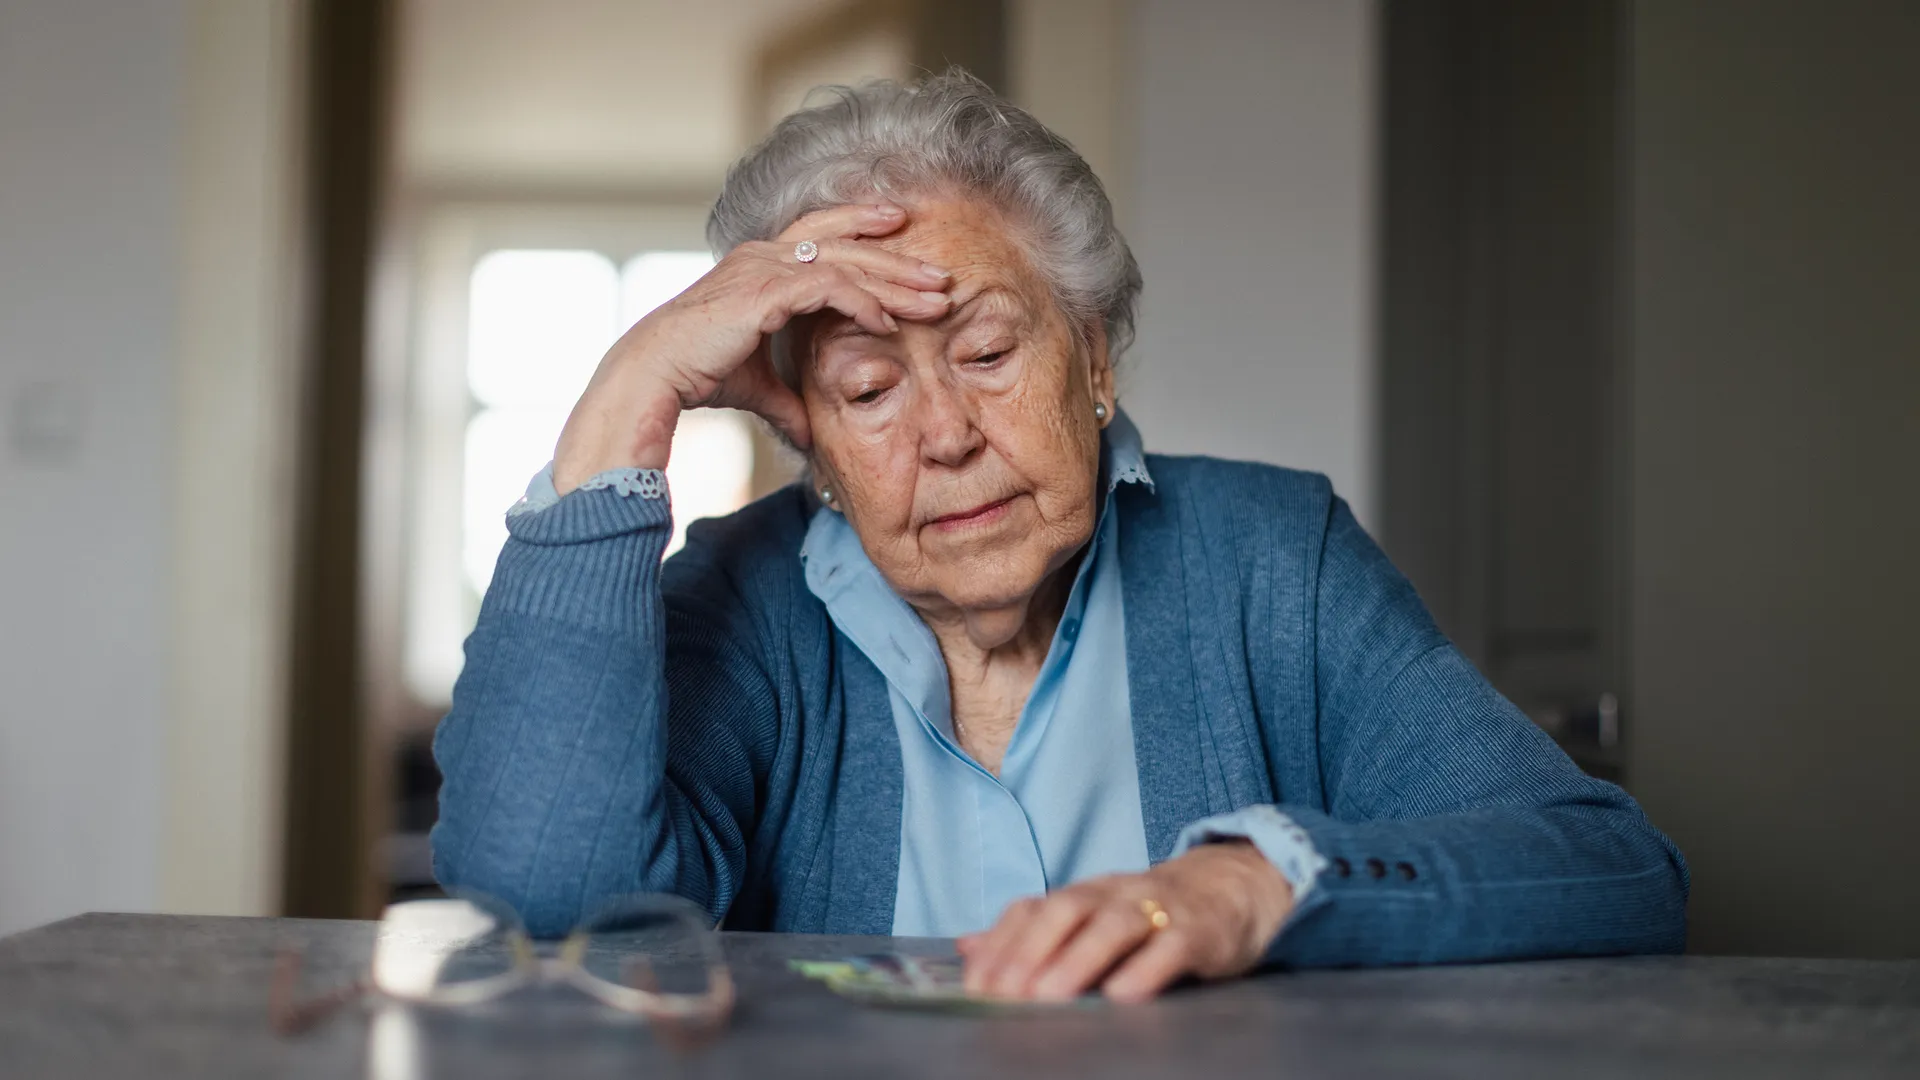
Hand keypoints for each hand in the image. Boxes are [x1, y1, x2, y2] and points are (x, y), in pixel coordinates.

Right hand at [550, 202, 952, 492]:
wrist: (656, 375)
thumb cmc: (697, 375)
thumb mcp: (757, 386)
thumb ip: (788, 400)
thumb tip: (810, 434)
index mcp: (760, 263)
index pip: (822, 234)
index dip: (863, 228)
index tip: (903, 234)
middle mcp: (764, 255)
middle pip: (846, 243)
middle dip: (898, 258)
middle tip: (941, 275)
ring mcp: (765, 267)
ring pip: (846, 261)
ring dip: (894, 280)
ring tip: (934, 297)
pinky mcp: (766, 289)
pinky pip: (829, 286)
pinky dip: (863, 302)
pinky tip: (888, 322)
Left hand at [955, 841, 1293, 1002]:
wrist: (1233, 887)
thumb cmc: (1150, 913)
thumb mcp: (1091, 917)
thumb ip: (1031, 933)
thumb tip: (966, 948)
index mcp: (1084, 893)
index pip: (1033, 908)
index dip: (1002, 943)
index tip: (976, 984)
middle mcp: (1114, 894)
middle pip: (1066, 909)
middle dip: (1030, 951)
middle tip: (1004, 994)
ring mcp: (1157, 908)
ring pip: (1113, 925)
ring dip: (1077, 960)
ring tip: (1049, 996)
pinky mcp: (1198, 931)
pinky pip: (1170, 946)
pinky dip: (1145, 970)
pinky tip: (1123, 996)